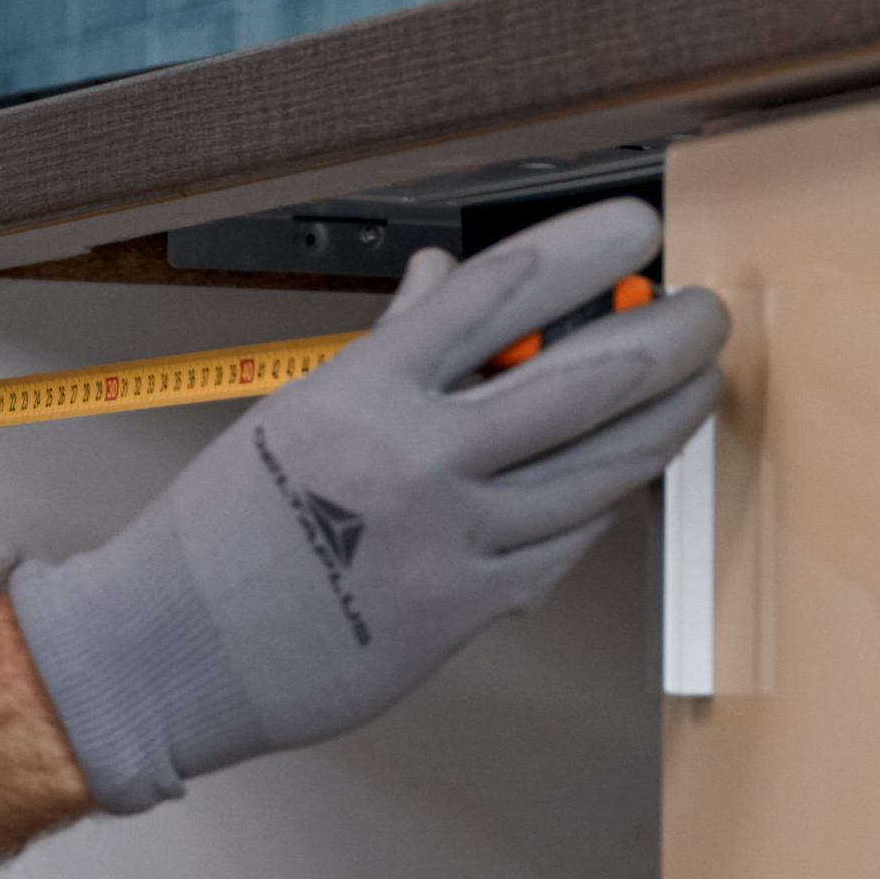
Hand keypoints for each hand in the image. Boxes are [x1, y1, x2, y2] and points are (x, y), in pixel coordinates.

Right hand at [0, 198, 727, 811]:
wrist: (171, 650)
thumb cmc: (221, 530)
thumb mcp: (296, 412)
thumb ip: (388, 348)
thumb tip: (440, 277)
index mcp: (367, 389)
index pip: (498, 291)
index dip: (583, 250)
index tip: (638, 228)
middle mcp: (417, 458)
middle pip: (579, 383)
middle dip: (665, 343)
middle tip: (708, 316)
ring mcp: (447, 540)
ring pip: (591, 475)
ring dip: (658, 427)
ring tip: (696, 393)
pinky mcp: (460, 612)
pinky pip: (556, 552)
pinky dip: (593, 512)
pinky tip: (616, 486)